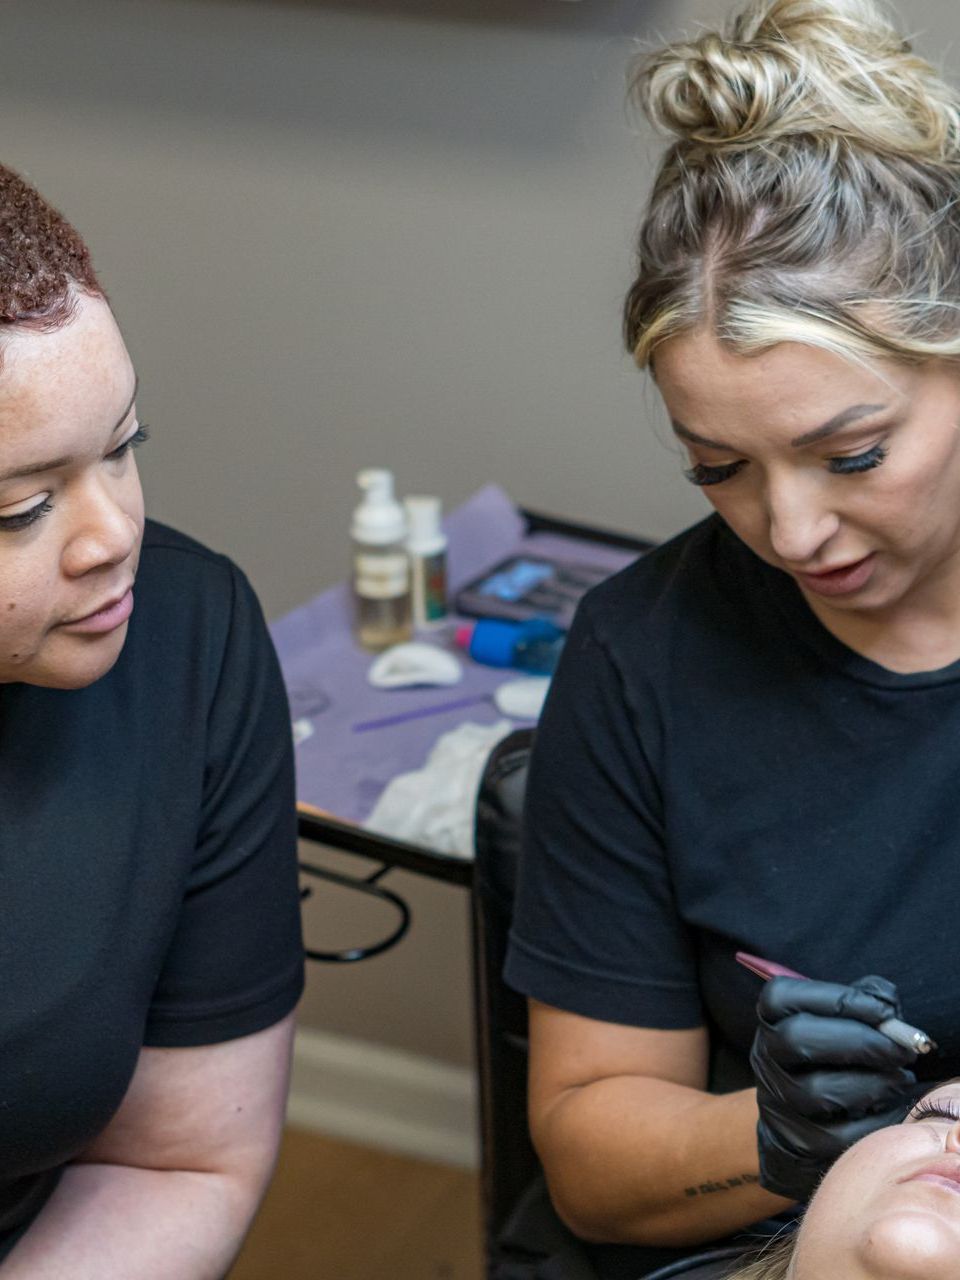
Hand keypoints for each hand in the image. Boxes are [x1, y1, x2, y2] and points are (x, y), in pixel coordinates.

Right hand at [750, 974, 919, 1201]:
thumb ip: (865, 1000)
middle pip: (796, 1038)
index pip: (782, 997)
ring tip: (900, 1078)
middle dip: (858, 1041)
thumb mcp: (838, 1021)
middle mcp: (764, 1057)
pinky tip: (892, 1107)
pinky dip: (876, 1120)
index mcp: (770, 1019)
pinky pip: (839, 1135)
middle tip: (900, 1050)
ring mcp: (776, 1102)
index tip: (885, 1010)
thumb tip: (887, 1006)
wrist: (802, 1120)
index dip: (836, 998)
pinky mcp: (796, 1143)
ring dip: (871, 1084)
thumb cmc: (832, 1058)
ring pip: (817, 1092)